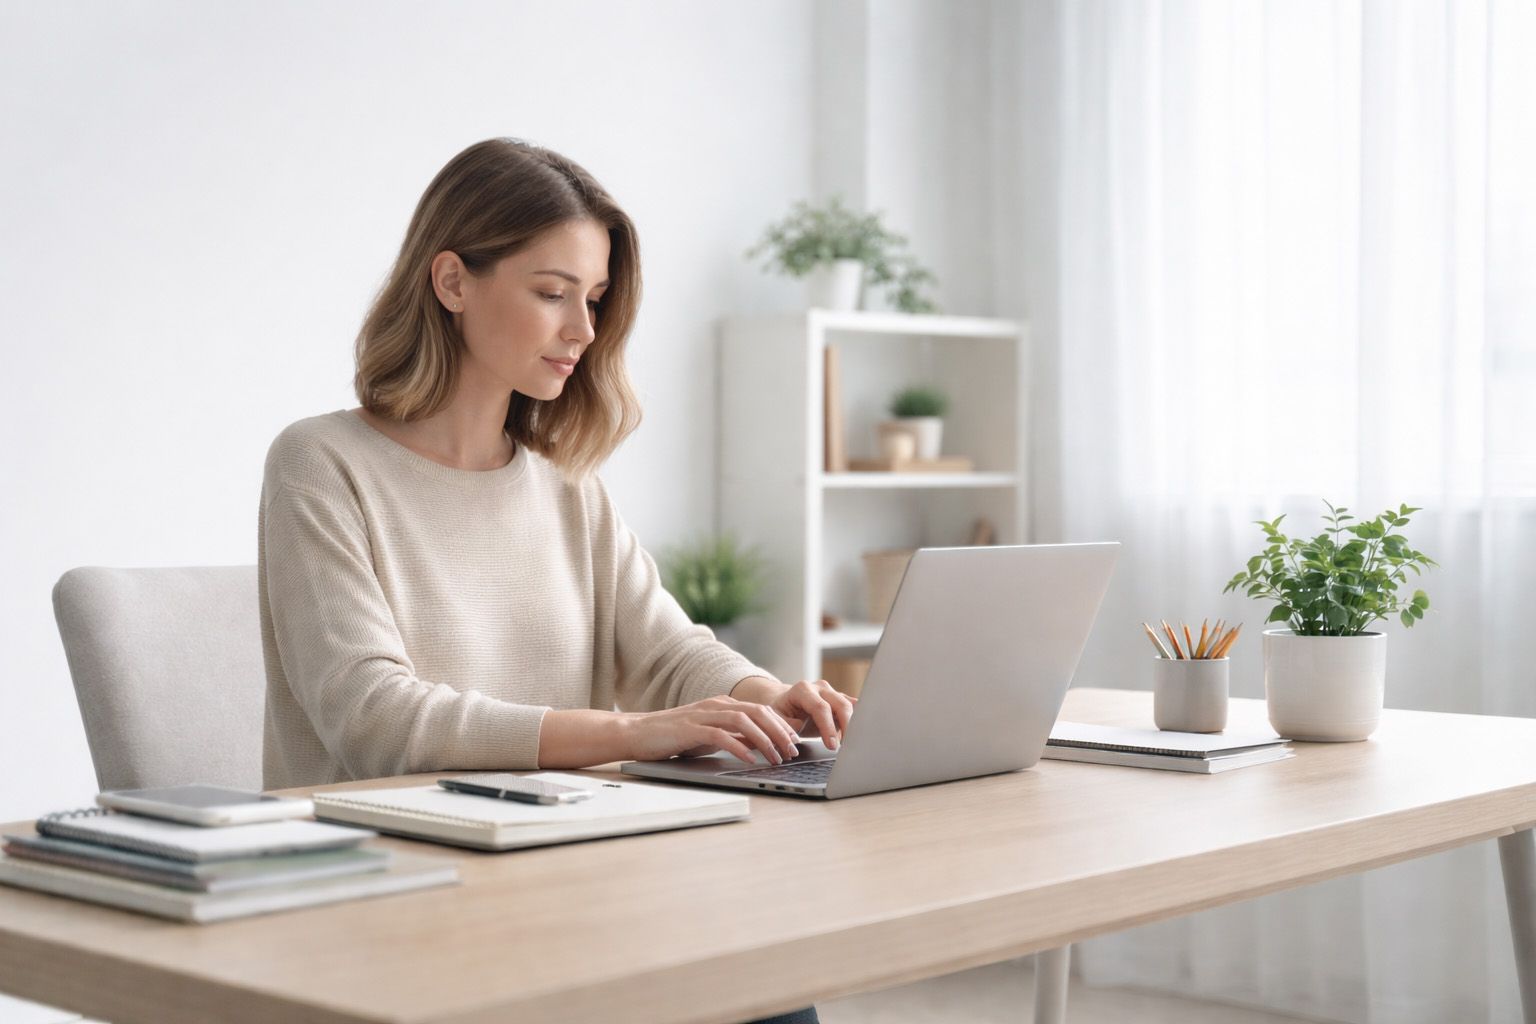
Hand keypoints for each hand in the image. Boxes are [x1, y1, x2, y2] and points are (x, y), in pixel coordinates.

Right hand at [625, 696, 802, 765]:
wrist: (637, 732)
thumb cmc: (673, 737)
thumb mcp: (709, 736)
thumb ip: (732, 737)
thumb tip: (758, 746)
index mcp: (723, 705)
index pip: (761, 710)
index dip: (782, 725)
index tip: (795, 741)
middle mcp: (716, 705)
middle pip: (758, 712)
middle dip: (780, 731)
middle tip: (793, 751)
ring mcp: (703, 715)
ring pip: (744, 721)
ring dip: (764, 740)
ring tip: (776, 757)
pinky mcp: (690, 729)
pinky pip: (720, 735)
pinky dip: (738, 747)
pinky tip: (748, 759)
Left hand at [766, 679, 856, 750]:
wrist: (784, 701)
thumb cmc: (780, 711)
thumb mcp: (775, 717)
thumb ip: (785, 723)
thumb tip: (798, 727)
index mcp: (802, 690)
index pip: (820, 708)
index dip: (828, 727)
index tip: (832, 746)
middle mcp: (819, 687)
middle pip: (840, 704)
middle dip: (846, 727)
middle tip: (845, 747)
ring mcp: (831, 692)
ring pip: (849, 705)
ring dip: (852, 725)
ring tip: (850, 744)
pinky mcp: (839, 698)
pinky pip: (852, 706)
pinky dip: (857, 719)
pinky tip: (860, 731)